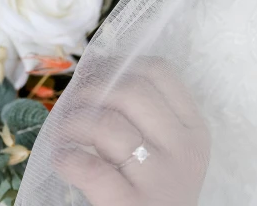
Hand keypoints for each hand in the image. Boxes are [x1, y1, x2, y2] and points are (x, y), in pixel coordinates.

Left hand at [58, 58, 209, 205]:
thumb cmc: (159, 192)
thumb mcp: (170, 151)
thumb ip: (148, 116)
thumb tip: (97, 67)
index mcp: (194, 129)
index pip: (161, 72)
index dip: (121, 64)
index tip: (98, 72)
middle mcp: (183, 149)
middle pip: (131, 92)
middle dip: (92, 89)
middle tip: (72, 100)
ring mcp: (160, 178)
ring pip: (108, 125)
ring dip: (74, 121)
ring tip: (63, 130)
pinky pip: (91, 169)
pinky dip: (68, 158)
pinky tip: (62, 158)